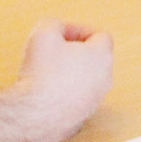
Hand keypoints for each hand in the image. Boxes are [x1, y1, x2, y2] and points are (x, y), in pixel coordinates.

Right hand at [16, 19, 114, 137]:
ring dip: (69, 73)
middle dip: (74, 51)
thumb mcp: (43, 33)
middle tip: (53, 51)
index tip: (61, 34)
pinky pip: (76, 98)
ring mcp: (95, 100)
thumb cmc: (42, 74)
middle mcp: (104, 79)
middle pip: (94, 58)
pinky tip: (45, 92)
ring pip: (86, 80)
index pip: (100, 35)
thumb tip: (56, 30)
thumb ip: (54, 24)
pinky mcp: (82, 117)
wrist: (36, 114)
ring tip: (46, 72)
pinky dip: (64, 92)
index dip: (79, 30)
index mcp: (102, 56)